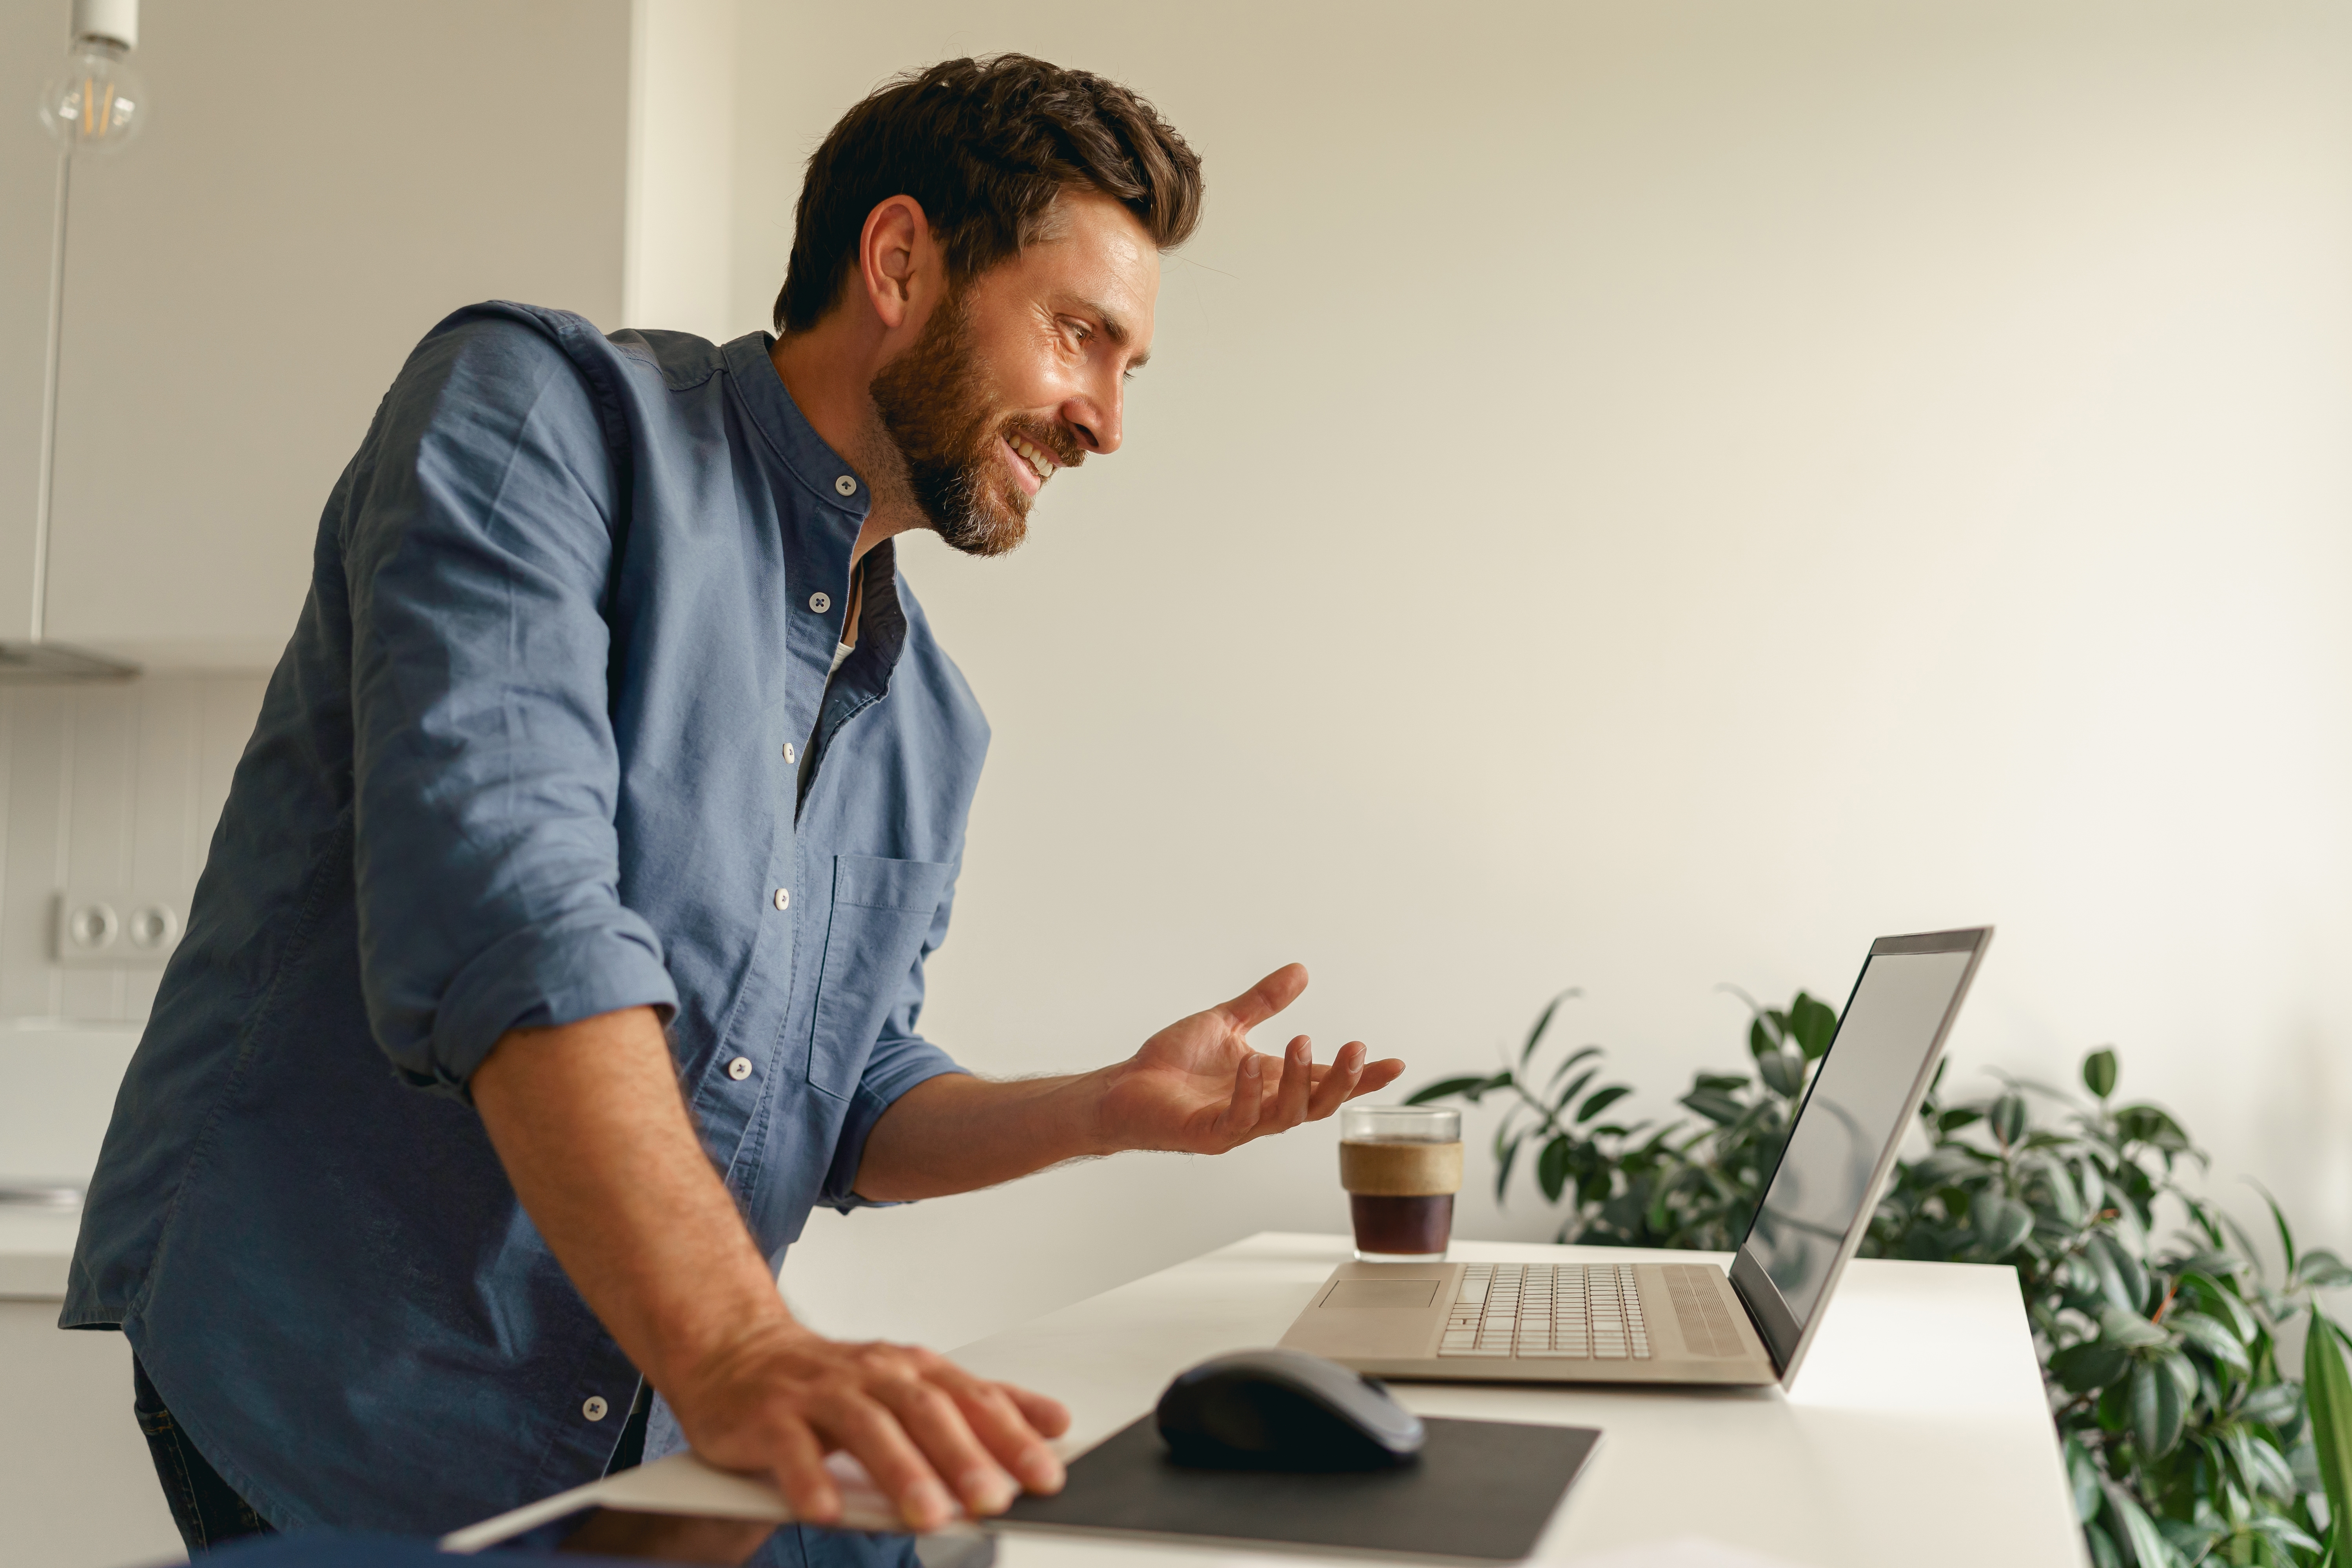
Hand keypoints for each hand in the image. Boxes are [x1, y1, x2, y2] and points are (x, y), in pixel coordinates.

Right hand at [670, 1320, 1070, 1530]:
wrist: (738, 1353)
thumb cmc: (834, 1380)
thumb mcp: (913, 1383)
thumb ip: (980, 1403)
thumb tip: (1055, 1422)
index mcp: (911, 1368)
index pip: (971, 1399)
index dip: (1012, 1436)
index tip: (1047, 1474)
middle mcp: (870, 1374)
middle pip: (925, 1411)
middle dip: (963, 1457)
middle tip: (994, 1500)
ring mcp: (818, 1393)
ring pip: (866, 1428)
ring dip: (901, 1472)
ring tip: (928, 1514)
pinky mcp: (769, 1416)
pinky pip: (792, 1450)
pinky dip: (811, 1480)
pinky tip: (828, 1510)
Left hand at [1093, 963, 1404, 1153]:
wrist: (1124, 1087)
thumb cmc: (1172, 1064)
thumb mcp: (1225, 1021)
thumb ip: (1263, 1001)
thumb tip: (1301, 971)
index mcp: (1270, 1083)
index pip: (1325, 1082)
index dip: (1361, 1077)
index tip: (1396, 1063)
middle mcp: (1261, 1108)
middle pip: (1317, 1105)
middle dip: (1343, 1081)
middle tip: (1357, 1048)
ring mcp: (1237, 1125)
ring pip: (1285, 1116)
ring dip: (1298, 1081)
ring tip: (1300, 1042)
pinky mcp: (1207, 1133)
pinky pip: (1239, 1119)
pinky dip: (1248, 1092)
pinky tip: (1250, 1064)